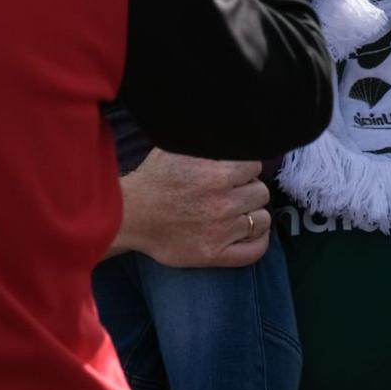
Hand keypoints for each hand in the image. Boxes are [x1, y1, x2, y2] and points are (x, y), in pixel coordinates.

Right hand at [112, 151, 272, 268]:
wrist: (129, 216)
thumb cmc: (154, 179)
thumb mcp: (179, 147)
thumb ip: (209, 141)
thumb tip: (233, 134)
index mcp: (218, 173)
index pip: (255, 167)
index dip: (245, 170)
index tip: (234, 174)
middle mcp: (224, 202)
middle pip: (260, 193)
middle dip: (248, 191)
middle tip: (232, 194)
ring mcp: (221, 231)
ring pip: (261, 219)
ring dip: (252, 214)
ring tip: (237, 213)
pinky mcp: (214, 254)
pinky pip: (255, 250)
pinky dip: (258, 241)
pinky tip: (250, 233)